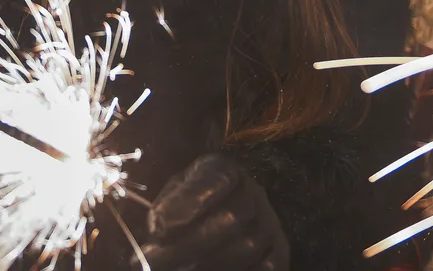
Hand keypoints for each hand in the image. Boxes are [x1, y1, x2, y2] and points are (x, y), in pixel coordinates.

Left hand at [136, 153, 287, 270]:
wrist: (230, 216)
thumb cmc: (193, 204)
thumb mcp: (176, 193)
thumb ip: (167, 206)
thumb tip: (155, 230)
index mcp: (225, 170)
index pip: (216, 179)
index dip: (186, 204)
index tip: (155, 229)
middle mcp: (255, 194)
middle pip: (231, 218)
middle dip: (188, 243)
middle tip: (154, 260)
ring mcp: (270, 225)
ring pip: (246, 246)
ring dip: (206, 263)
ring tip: (176, 270)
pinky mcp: (279, 254)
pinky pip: (262, 267)